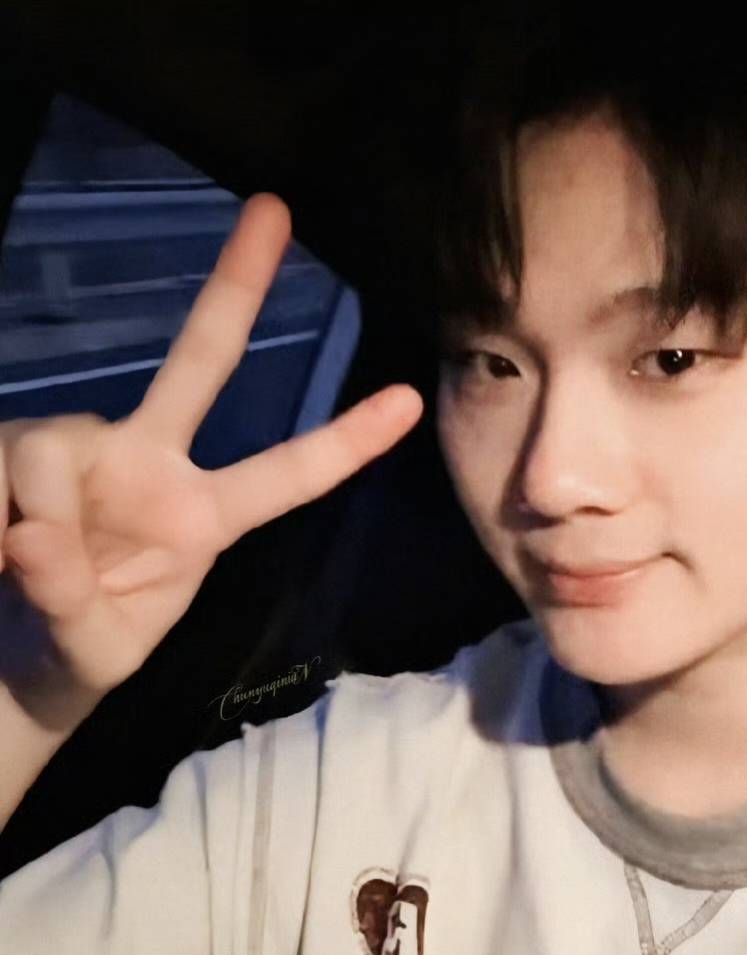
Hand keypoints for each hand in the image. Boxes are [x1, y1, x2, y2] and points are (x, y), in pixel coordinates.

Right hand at [0, 193, 422, 702]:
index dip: (344, 439)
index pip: (286, 476)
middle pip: (200, 363)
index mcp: (205, 517)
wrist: (11, 660)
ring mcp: (84, 448)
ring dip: (33, 512)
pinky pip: (4, 464)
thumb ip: (75, 602)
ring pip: (56, 445)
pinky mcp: (16, 450)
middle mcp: (152, 463)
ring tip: (9, 572)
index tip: (411, 399)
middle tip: (276, 207)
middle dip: (235, 288)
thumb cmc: (79, 655)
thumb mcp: (95, 652)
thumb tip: (32, 531)